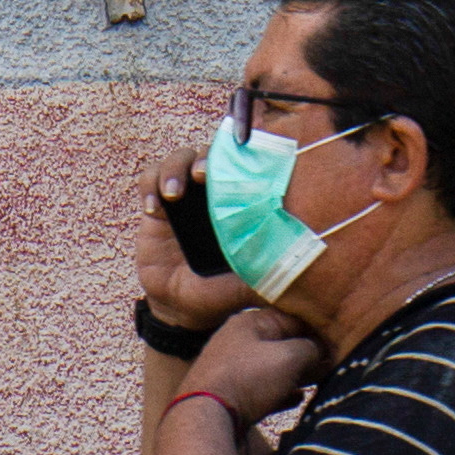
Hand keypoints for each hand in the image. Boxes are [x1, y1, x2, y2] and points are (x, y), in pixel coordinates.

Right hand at [136, 148, 256, 329]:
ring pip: (179, 159)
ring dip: (174, 169)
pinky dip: (150, 186)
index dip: (246, 147)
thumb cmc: (221, 291)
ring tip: (173, 195)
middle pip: (211, 153)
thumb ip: (270, 272)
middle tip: (203, 174)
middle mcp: (214, 193)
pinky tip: (153, 209)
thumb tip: (305, 271)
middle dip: (206, 157)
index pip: (245, 164)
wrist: (183, 308)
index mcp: (241, 202)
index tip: (245, 147)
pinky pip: (149, 180)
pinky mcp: (158, 207)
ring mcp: (186, 196)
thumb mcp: (248, 283)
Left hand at [188, 306, 322, 421]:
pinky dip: (283, 392)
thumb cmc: (248, 378)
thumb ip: (310, 348)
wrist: (207, 417)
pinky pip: (265, 389)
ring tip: (323, 381)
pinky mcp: (233, 394)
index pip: (292, 318)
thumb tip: (322, 350)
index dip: (318, 329)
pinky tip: (299, 398)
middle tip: (335, 364)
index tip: (339, 342)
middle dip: (309, 354)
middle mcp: (239, 341)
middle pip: (283, 343)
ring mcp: (234, 369)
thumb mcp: (288, 357)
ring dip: (298, 374)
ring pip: (274, 367)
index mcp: (249, 322)